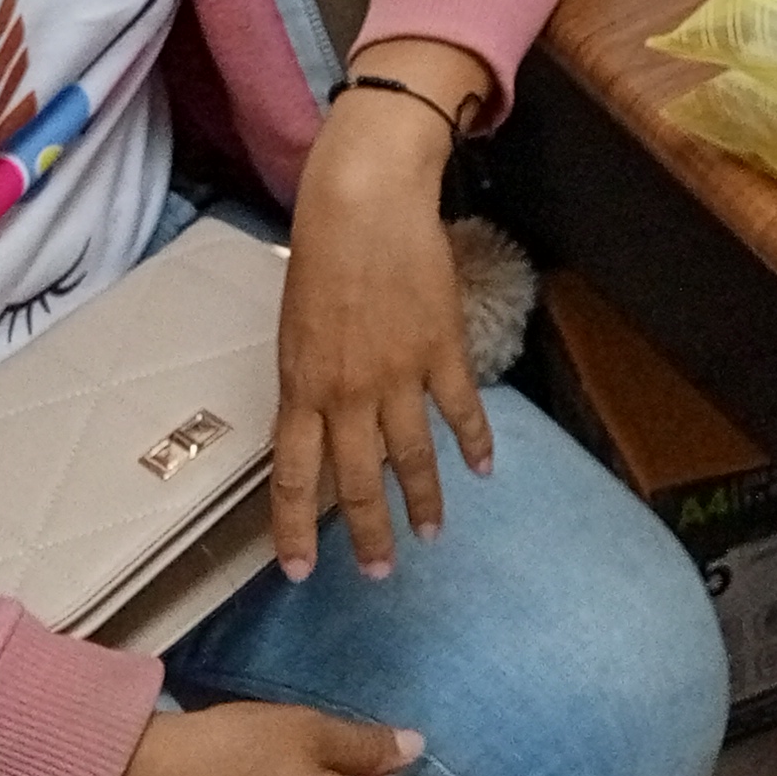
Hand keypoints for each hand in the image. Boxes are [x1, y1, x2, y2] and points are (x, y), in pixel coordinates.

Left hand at [274, 47, 497, 580]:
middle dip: (367, 534)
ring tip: (433, 535)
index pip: (292, 476)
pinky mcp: (440, 350)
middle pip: (356, 481)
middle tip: (379, 572)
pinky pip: (459, 409)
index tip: (299, 572)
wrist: (365, 203)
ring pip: (411, 457)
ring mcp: (397, 375)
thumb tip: (323, 426)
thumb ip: (309, 382)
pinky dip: (475, 441)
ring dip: (424, 502)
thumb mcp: (296, 329)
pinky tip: (484, 469)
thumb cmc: (320, 255)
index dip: (293, 529)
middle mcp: (347, 393)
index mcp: (301, 386)